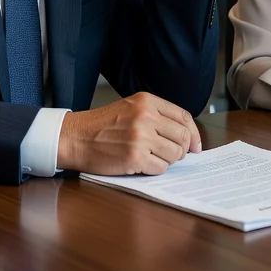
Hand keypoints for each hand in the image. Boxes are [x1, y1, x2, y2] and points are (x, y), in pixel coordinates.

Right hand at [56, 92, 201, 174]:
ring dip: (167, 160)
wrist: (75, 137)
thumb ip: (157, 116)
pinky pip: (160, 168)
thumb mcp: (131, 108)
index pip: (184, 117)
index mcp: (147, 101)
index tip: (196, 146)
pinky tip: (141, 164)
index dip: (194, 134)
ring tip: (151, 158)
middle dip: (181, 150)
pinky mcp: (135, 157)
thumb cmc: (102, 126)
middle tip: (171, 155)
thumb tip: (187, 136)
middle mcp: (146, 116)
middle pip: (182, 137)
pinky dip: (154, 169)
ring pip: (175, 154)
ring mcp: (141, 137)